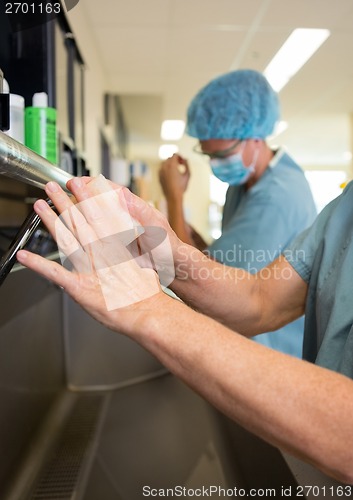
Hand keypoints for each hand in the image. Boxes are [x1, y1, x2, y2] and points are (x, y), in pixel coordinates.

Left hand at [16, 176, 171, 335]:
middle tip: (52, 186)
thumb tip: (124, 241)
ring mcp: (89, 268)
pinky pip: (54, 273)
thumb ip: (129, 251)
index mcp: (115, 246)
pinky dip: (37, 264)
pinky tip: (24, 256)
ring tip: (39, 206)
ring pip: (66, 239)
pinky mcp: (79, 286)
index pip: (98, 216)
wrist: (148, 312)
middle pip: (79, 222)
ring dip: (51, 221)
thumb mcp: (141, 261)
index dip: (86, 198)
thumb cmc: (146, 293)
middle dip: (64, 202)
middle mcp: (100, 253)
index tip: (79, 184)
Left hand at [159, 154, 189, 200]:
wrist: (173, 196)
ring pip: (165, 162)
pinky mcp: (159, 176)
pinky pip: (162, 168)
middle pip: (170, 158)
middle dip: (175, 160)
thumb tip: (185, 159)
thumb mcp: (188, 174)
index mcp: (172, 165)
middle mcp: (165, 167)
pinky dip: (167, 169)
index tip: (183, 162)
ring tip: (176, 169)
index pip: (175, 155)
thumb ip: (187, 165)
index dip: (180, 157)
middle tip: (181, 165)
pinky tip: (172, 174)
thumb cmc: (181, 187)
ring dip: (171, 164)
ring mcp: (160, 171)